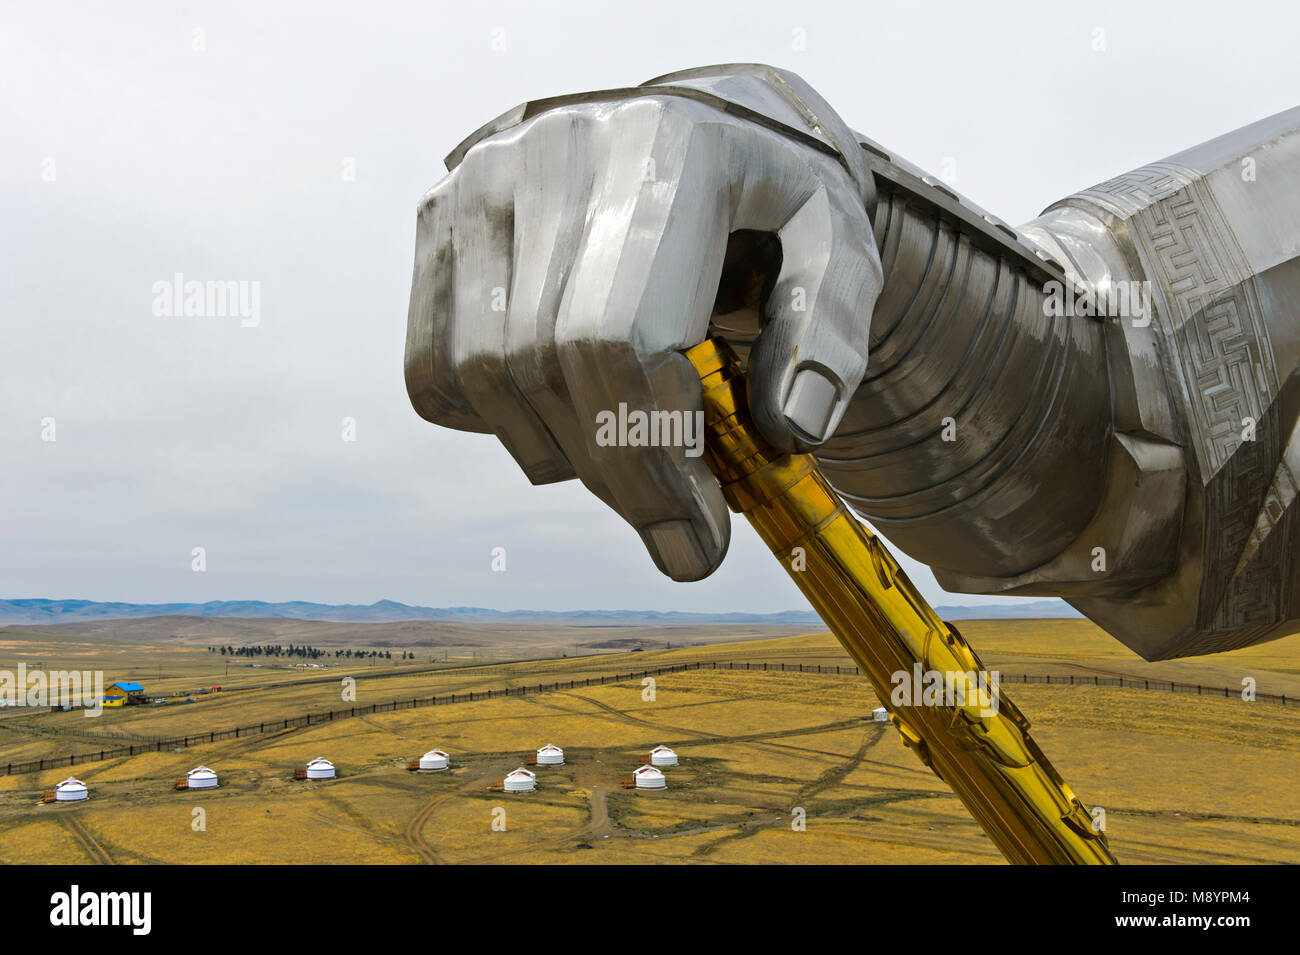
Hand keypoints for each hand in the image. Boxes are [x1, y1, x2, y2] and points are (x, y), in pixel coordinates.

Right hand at [405, 92, 882, 579]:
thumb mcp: (840, 249)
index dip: (647, 459)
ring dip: (557, 453)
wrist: (702, 122)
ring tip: (627, 452)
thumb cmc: (775, 197)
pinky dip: (491, 422)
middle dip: (614, 480)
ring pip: (480, 376)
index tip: (697, 543)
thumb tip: (789, 431)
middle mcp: (553, 152)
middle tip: (677, 533)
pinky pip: (432, 366)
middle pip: (543, 367)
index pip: (615, 337)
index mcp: (666, 151)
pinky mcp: (441, 217)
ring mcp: (481, 181)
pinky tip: (563, 406)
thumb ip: (830, 336)